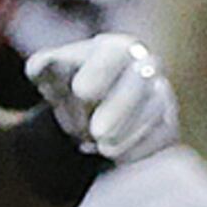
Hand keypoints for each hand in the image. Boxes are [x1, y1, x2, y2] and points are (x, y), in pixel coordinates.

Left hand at [27, 33, 177, 166]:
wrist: (86, 112)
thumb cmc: (68, 85)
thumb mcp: (48, 73)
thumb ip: (42, 66)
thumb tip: (39, 66)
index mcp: (115, 49)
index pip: (114, 53)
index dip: (100, 71)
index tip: (81, 91)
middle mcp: (144, 67)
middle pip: (143, 78)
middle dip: (120, 106)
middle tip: (97, 132)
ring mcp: (159, 94)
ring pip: (157, 108)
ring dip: (130, 132)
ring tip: (104, 149)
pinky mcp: (167, 124)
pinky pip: (164, 134)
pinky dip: (142, 148)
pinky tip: (119, 158)